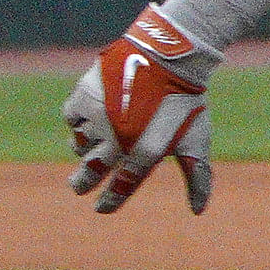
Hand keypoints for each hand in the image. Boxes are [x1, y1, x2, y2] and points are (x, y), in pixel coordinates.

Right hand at [64, 8, 219, 213]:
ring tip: (88, 150)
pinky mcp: (85, 96)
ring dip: (83, 150)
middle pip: (90, 171)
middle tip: (77, 188)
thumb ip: (197, 177)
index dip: (110, 200)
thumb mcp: (196, 141)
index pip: (121, 187)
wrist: (168, 57)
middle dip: (82, 183)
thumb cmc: (186, 103)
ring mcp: (99, 118)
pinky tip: (86, 121)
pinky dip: (77, 123)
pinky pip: (71, 118)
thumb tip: (198, 212)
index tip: (101, 209)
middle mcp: (117, 139)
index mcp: (144, 153)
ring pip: (79, 144)